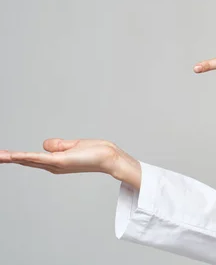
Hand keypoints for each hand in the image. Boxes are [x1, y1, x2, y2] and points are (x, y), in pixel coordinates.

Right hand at [0, 139, 141, 189]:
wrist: (110, 158)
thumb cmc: (96, 152)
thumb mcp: (73, 146)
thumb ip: (58, 145)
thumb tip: (45, 145)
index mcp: (55, 161)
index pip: (30, 159)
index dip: (15, 156)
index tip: (1, 154)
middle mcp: (53, 165)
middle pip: (25, 161)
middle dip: (8, 159)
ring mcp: (56, 164)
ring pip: (28, 160)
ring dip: (11, 158)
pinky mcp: (61, 161)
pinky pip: (39, 158)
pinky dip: (26, 157)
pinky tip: (14, 156)